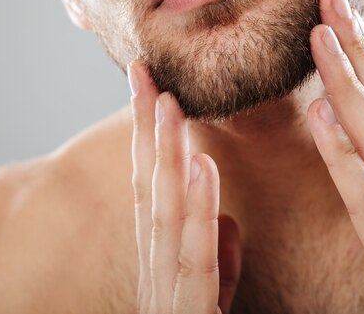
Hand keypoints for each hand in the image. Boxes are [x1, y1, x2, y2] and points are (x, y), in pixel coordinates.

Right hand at [128, 61, 241, 313]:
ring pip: (165, 215)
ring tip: (165, 103)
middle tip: (141, 71)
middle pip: (152, 189)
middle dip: (144, 130)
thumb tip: (222, 208)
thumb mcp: (214, 294)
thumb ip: (214, 252)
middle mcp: (160, 270)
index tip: (152, 86)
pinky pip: (194, 260)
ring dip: (163, 156)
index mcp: (169, 261)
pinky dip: (195, 210)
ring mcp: (168, 294)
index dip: (151, 136)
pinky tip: (198, 167)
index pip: (159, 187)